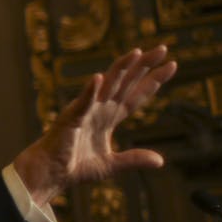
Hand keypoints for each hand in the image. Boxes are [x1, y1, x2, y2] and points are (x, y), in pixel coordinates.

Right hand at [14, 46, 176, 205]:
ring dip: (121, 69)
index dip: (153, 81)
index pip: (135, 95)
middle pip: (126, 83)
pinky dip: (89, 91)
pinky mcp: (70, 119)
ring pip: (106, 85)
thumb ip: (134, 159)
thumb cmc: (74, 167)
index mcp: (109, 117)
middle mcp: (99, 108)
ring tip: (136, 53)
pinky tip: (98, 78)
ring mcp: (85, 111)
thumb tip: (160, 161)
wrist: (49, 173)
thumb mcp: (111, 164)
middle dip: (144, 66)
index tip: (172, 66)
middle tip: (162, 48)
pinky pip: (82, 103)